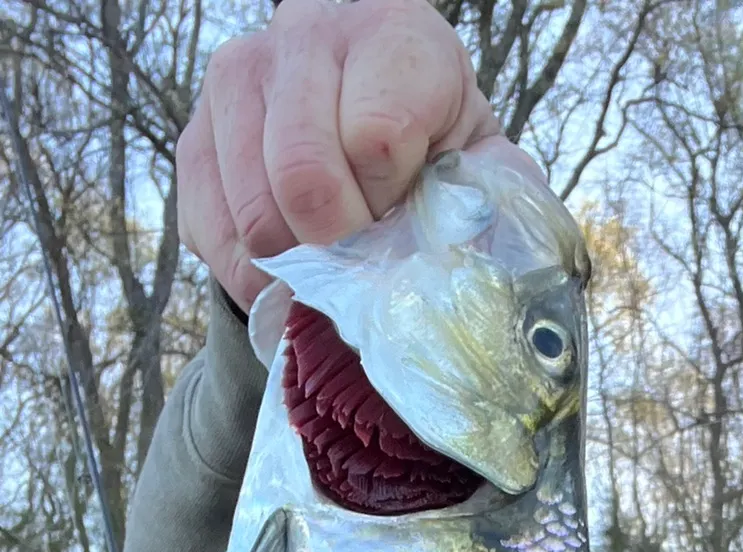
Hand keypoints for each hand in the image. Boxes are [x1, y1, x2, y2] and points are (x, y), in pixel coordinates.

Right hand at [178, 0, 513, 310]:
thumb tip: (487, 248)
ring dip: (301, 265)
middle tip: (368, 258)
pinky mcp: (193, 136)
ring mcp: (236, 79)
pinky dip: (257, 276)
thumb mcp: (482, 162)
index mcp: (392, 32)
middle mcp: (305, 35)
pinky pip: (215, 234)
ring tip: (335, 261)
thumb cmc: (437, 150)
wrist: (372, 127)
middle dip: (343, 246)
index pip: (375, 135)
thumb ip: (497, 195)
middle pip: (303, 177)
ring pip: (255, 214)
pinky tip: (293, 270)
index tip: (407, 210)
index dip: (393, 199)